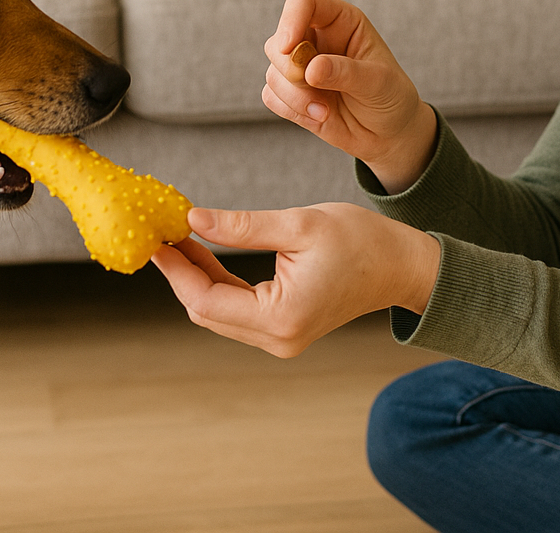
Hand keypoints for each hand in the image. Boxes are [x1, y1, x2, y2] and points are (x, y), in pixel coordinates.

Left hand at [152, 204, 440, 357]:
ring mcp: (281, 340)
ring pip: (219, 312)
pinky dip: (219, 283)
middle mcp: (278, 339)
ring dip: (198, 277)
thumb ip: (242, 227)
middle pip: (207, 311)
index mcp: (281, 317)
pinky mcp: (284, 330)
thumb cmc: (362, 242)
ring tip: (181, 237)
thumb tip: (194, 219)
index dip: (177, 269)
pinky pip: (237, 310)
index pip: (207, 299)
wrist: (402, 266)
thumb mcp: (299, 225)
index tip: (157, 240)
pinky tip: (206, 252)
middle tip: (163, 233)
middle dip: (182, 273)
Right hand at [262, 0, 437, 192]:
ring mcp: (301, 66)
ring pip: (273, 72)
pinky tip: (318, 116)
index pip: (303, 2)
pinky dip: (290, 110)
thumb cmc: (390, 97)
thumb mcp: (379, 82)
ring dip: (295, 97)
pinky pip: (271, 96)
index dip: (290, 19)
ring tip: (325, 110)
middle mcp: (316, 39)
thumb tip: (310, 70)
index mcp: (340, 21)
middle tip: (315, 86)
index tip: (289, 48)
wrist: (387, 133)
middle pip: (278, 41)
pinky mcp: (292, 93)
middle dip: (291, 70)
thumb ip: (347, 73)